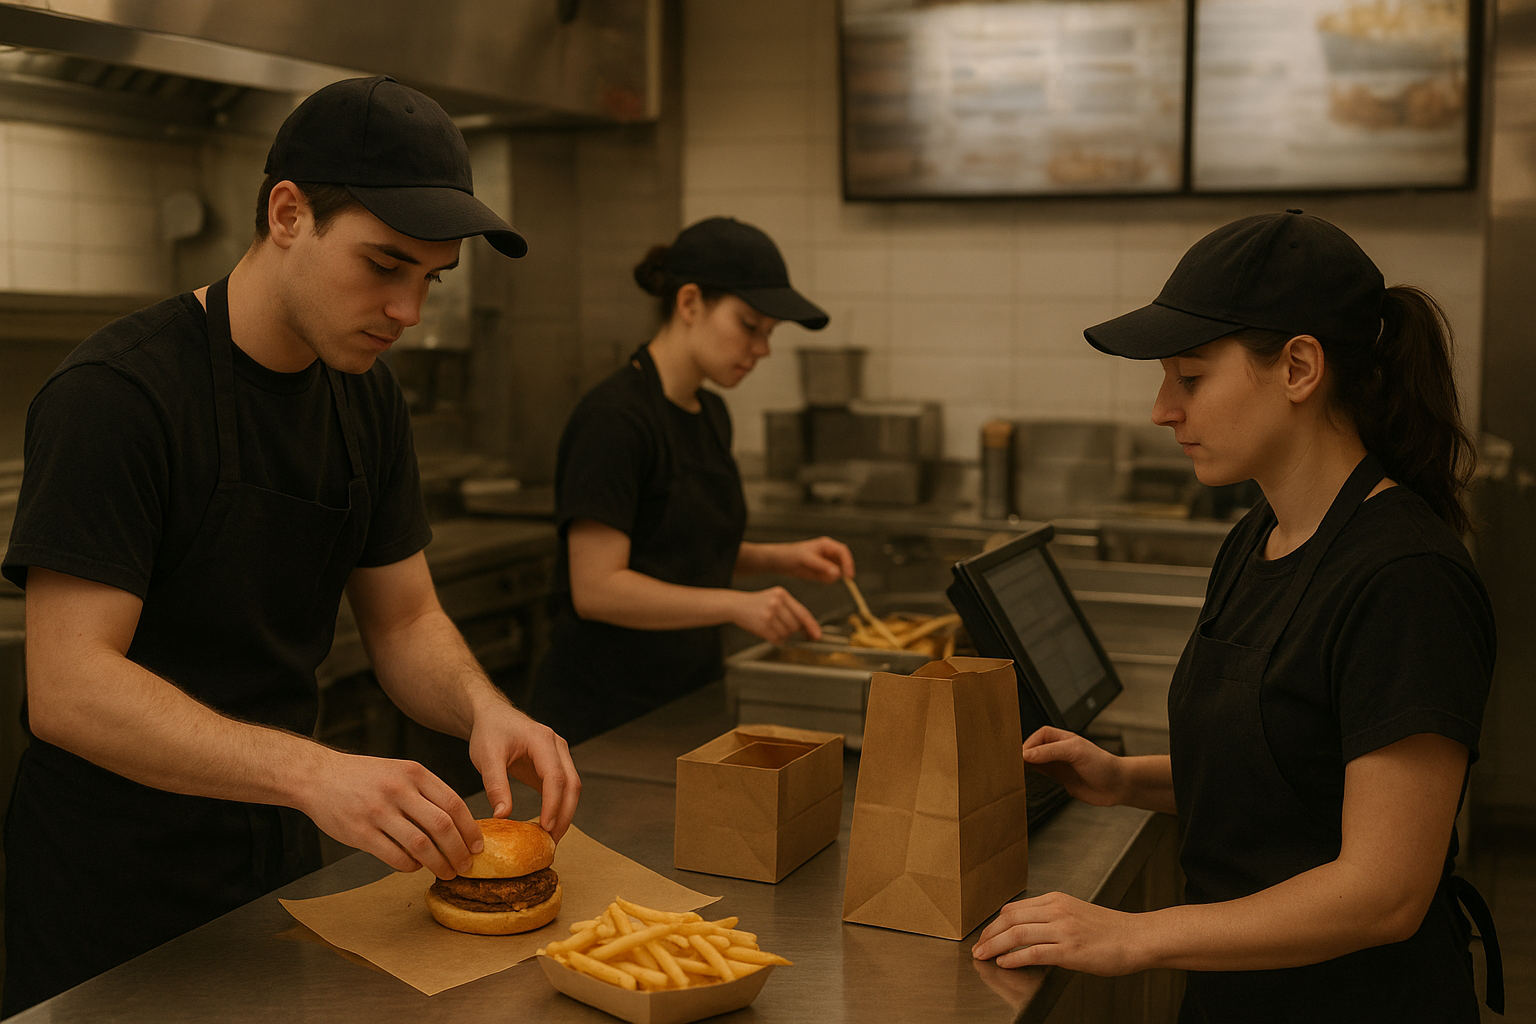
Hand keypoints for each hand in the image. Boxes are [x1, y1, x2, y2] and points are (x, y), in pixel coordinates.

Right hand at [300, 750, 482, 878]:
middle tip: (466, 865)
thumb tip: (457, 824)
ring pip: (421, 845)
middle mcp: (398, 790)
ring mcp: (378, 811)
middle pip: (442, 826)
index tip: (478, 846)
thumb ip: (426, 792)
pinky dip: (410, 866)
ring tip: (446, 872)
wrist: (318, 776)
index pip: (453, 803)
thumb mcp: (399, 770)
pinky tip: (415, 867)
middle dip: (459, 851)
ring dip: (438, 864)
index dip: (470, 828)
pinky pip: (394, 856)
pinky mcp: (359, 832)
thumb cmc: (364, 777)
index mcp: (413, 773)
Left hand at [467, 699, 580, 840]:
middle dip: (565, 814)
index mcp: (542, 740)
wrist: (492, 716)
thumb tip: (503, 816)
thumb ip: (495, 785)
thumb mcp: (486, 757)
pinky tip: (547, 825)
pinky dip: (559, 807)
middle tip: (552, 841)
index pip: (555, 776)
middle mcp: (557, 747)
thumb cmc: (490, 732)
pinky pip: (562, 788)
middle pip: (572, 784)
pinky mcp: (554, 766)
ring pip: (572, 787)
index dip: (553, 804)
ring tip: (551, 837)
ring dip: (565, 813)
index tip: (546, 827)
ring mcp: (559, 755)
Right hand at [732, 586, 821, 642]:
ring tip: (771, 627)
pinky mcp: (762, 624)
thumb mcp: (775, 599)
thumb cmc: (757, 604)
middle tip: (780, 626)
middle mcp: (776, 602)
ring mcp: (769, 613)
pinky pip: (777, 638)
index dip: (811, 626)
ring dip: (782, 635)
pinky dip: (775, 638)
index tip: (817, 635)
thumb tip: (808, 629)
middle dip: (791, 630)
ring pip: (787, 633)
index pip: (802, 612)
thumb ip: (791, 610)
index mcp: (782, 594)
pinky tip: (767, 631)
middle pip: (796, 625)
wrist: (735, 604)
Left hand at [777, 537, 854, 583]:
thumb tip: (838, 573)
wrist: (780, 562)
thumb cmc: (792, 555)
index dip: (848, 563)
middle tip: (838, 580)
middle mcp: (829, 553)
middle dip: (842, 571)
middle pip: (844, 562)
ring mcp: (827, 563)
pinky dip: (826, 580)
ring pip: (838, 572)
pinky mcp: (822, 572)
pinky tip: (815, 577)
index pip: (843, 552)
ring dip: (831, 576)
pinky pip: (830, 578)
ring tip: (817, 574)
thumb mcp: (807, 559)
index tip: (849, 575)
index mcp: (827, 545)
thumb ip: (823, 566)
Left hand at [972, 891, 1142, 975]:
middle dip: (989, 934)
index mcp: (1056, 899)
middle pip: (1010, 919)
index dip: (994, 923)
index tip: (986, 935)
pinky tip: (1005, 963)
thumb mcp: (1075, 913)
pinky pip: (1034, 952)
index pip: (1014, 908)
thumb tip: (1025, 929)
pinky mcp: (1070, 950)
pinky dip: (1014, 958)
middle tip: (977, 947)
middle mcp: (1057, 910)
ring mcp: (1063, 929)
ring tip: (983, 956)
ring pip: (1017, 934)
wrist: (1136, 938)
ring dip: (995, 946)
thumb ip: (1050, 917)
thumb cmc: (1109, 930)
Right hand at [1021, 726, 1125, 806]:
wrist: (1117, 786)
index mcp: (1063, 738)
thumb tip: (1027, 754)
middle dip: (1023, 752)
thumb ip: (1050, 752)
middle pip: (1034, 747)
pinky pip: (1040, 774)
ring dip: (1025, 763)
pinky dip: (1031, 774)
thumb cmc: (1103, 764)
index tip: (1020, 754)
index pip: (1039, 735)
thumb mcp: (1075, 752)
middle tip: (1011, 761)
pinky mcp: (1059, 778)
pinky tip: (1024, 776)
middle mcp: (1059, 750)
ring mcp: (1058, 764)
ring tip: (1014, 768)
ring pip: (1035, 760)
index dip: (1029, 743)